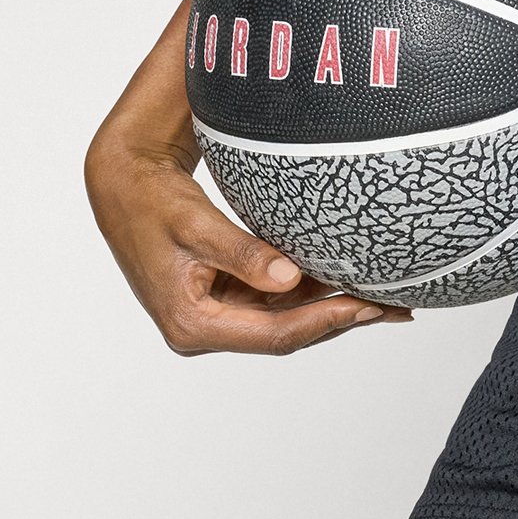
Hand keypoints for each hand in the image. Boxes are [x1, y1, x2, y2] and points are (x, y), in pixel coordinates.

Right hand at [86, 104, 410, 354]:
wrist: (122, 185)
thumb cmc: (151, 202)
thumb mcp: (195, 223)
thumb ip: (241, 252)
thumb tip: (290, 279)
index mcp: (192, 324)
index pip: (273, 333)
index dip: (324, 321)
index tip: (367, 307)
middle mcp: (205, 328)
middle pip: (286, 332)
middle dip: (341, 319)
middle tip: (395, 308)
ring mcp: (216, 313)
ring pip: (286, 317)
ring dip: (332, 307)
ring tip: (387, 300)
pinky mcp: (224, 294)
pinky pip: (277, 299)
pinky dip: (312, 291)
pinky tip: (348, 281)